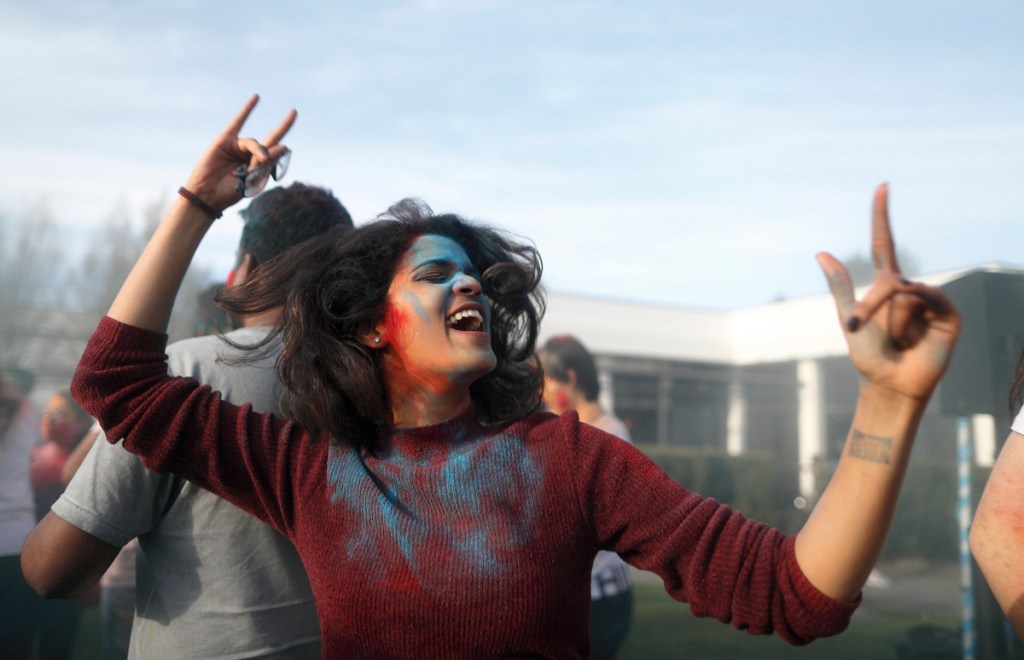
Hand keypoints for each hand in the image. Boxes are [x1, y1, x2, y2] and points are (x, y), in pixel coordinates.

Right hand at [182, 94, 296, 213]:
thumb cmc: (230, 192)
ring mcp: (238, 146)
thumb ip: (266, 164)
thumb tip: (282, 145)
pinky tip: (256, 98)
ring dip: (259, 151)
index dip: (284, 145)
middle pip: (269, 143)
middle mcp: (250, 154)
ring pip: (254, 144)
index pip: (275, 152)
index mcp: (259, 166)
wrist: (207, 195)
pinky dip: (247, 110)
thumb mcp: (253, 180)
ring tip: (261, 160)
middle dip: (283, 127)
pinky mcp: (225, 140)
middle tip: (294, 112)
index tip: (289, 142)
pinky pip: (238, 122)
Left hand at [816, 184, 960, 402]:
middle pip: (888, 277)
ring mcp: (931, 301)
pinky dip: (912, 310)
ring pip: (905, 290)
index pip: (885, 242)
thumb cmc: (869, 355)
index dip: (882, 216)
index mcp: (886, 286)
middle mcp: (910, 289)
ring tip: (892, 340)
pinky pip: (928, 297)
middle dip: (869, 304)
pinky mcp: (948, 315)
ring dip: (889, 316)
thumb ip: (840, 285)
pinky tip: (909, 331)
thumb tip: (821, 251)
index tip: (882, 187)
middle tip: (857, 328)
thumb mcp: (849, 317)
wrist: (889, 385)